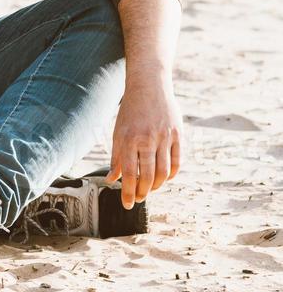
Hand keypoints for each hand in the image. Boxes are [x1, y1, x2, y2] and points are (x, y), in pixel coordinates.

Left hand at [105, 79, 183, 208]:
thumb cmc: (130, 111)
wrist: (149, 87)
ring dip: (157, 185)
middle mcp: (147, 139)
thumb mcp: (118, 132)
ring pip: (164, 171)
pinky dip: (172, 174)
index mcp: (129, 139)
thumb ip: (116, 157)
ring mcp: (165, 137)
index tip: (127, 204)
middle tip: (138, 199)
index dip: (127, 191)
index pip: (128, 173)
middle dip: (142, 192)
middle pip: (148, 175)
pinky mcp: (178, 134)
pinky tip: (165, 178)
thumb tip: (112, 180)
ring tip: (150, 190)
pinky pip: (177, 161)